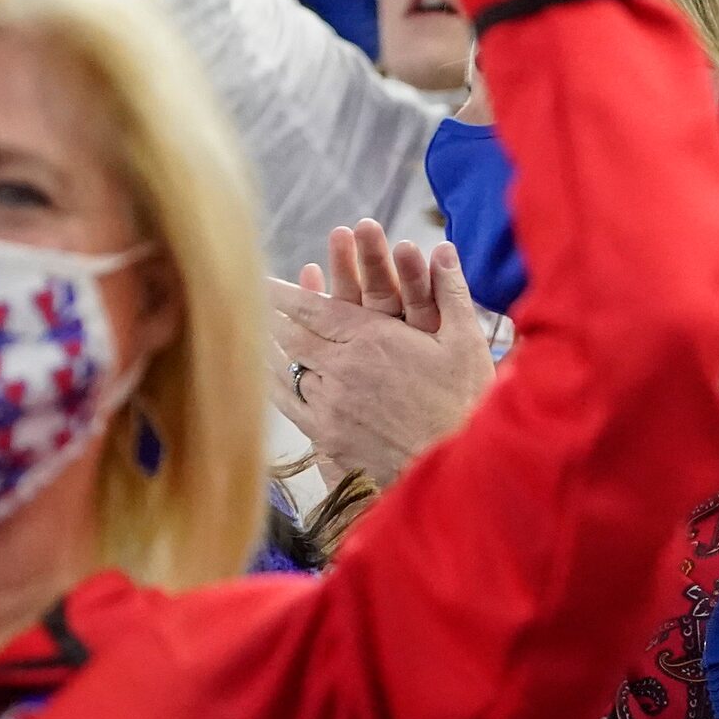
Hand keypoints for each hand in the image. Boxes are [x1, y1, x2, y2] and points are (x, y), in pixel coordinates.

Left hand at [268, 224, 495, 488]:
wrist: (458, 468)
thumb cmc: (467, 401)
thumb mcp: (466, 340)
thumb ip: (450, 291)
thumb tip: (443, 250)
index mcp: (372, 337)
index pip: (314, 307)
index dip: (285, 292)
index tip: (261, 279)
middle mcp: (343, 367)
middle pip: (292, 335)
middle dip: (271, 315)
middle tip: (251, 302)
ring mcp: (331, 404)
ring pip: (287, 369)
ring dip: (271, 349)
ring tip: (254, 335)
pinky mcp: (328, 437)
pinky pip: (291, 404)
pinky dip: (275, 385)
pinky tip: (268, 378)